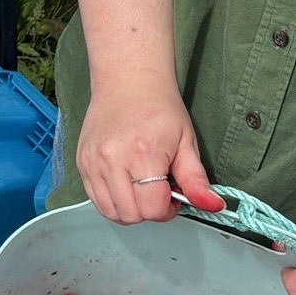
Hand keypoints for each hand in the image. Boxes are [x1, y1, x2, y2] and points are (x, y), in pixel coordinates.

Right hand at [74, 76, 222, 224]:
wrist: (128, 80)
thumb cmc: (159, 108)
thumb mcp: (186, 142)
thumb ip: (196, 180)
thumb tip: (214, 206)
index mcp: (143, 154)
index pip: (152, 209)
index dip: (168, 209)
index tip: (173, 195)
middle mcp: (112, 159)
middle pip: (130, 214)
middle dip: (148, 211)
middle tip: (157, 191)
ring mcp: (92, 161)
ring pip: (109, 211)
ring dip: (129, 209)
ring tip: (140, 187)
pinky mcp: (81, 162)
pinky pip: (94, 198)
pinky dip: (111, 199)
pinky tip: (124, 182)